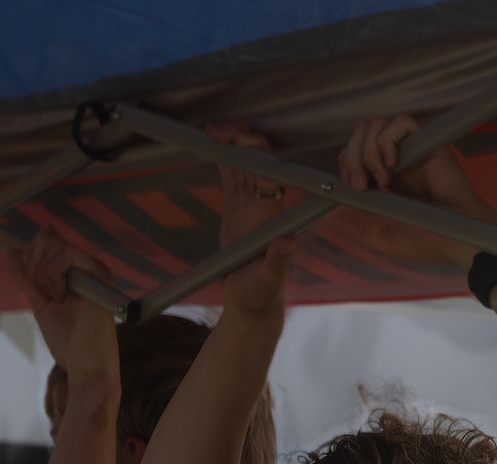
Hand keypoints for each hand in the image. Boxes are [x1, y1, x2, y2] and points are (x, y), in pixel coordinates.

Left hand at [8, 228, 116, 379]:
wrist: (86, 365)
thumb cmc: (69, 342)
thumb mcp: (41, 303)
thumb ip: (28, 278)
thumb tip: (12, 251)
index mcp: (75, 275)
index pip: (47, 244)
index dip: (31, 257)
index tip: (33, 283)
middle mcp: (86, 269)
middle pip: (50, 239)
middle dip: (34, 261)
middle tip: (43, 291)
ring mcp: (93, 271)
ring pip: (57, 243)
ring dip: (43, 269)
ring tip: (53, 295)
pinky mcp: (98, 274)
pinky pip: (68, 253)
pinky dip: (55, 270)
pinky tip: (60, 292)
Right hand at [208, 124, 294, 314]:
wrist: (251, 301)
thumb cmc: (261, 294)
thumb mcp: (267, 281)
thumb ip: (277, 262)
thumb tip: (288, 243)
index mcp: (271, 212)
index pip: (267, 171)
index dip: (254, 151)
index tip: (234, 138)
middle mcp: (263, 202)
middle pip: (254, 160)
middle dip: (238, 139)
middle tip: (213, 129)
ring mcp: (250, 203)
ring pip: (241, 163)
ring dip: (228, 145)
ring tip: (208, 131)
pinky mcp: (237, 208)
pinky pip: (230, 176)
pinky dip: (221, 159)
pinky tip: (209, 145)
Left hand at [334, 115, 496, 268]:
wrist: (460, 240)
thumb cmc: (430, 240)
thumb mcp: (385, 238)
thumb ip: (360, 228)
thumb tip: (333, 217)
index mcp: (383, 176)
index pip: (352, 150)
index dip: (345, 162)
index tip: (354, 187)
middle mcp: (395, 157)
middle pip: (360, 132)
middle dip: (351, 156)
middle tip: (362, 185)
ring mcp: (411, 148)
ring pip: (375, 125)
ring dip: (368, 152)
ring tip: (383, 179)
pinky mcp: (428, 142)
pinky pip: (402, 122)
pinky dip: (389, 139)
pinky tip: (393, 163)